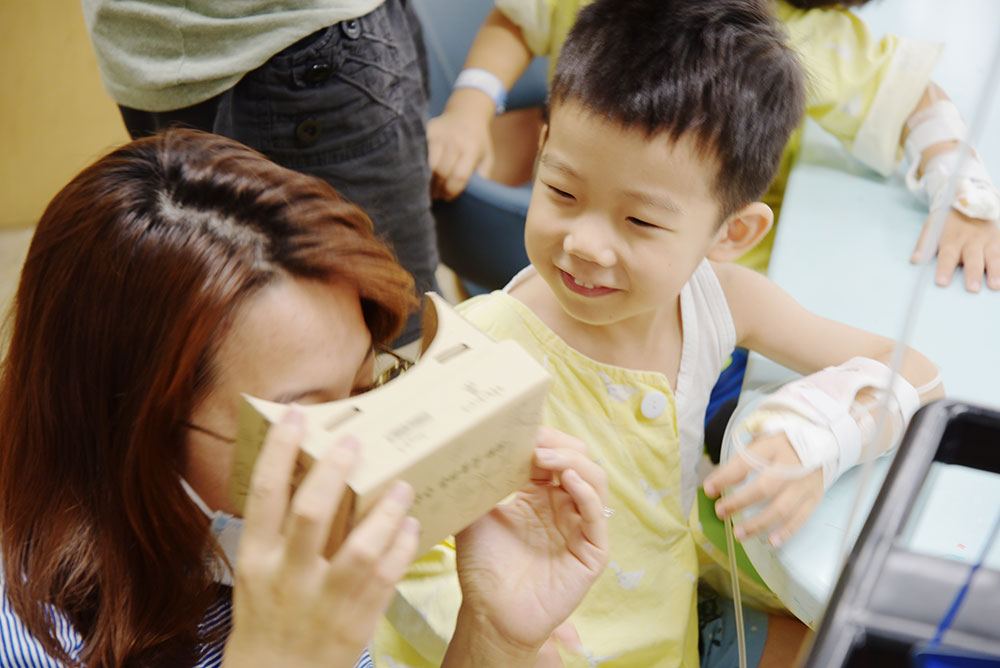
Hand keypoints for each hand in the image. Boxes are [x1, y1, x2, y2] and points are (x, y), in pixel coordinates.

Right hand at [223, 408, 418, 667]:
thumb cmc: (265, 619)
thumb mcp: (256, 573)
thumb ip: (277, 531)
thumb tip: (307, 471)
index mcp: (255, 558)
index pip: (264, 493)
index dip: (279, 450)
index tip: (297, 417)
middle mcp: (286, 576)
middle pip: (311, 511)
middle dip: (334, 471)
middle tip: (355, 441)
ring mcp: (321, 601)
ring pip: (359, 547)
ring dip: (385, 512)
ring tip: (402, 486)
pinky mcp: (354, 623)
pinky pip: (385, 579)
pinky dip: (401, 549)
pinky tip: (413, 528)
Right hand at [428, 91, 494, 200]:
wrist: (467, 113)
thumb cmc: (478, 142)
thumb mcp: (487, 158)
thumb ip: (483, 177)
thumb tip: (474, 197)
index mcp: (472, 148)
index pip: (459, 176)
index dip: (452, 191)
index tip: (448, 197)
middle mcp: (454, 140)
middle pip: (441, 172)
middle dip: (438, 188)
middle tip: (437, 196)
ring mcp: (438, 134)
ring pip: (427, 164)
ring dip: (426, 180)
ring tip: (429, 187)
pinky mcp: (426, 130)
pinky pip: (418, 153)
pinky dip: (418, 166)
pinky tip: (421, 173)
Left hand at [446, 427, 608, 664]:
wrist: (489, 612)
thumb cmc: (483, 566)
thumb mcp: (476, 513)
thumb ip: (480, 481)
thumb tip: (468, 444)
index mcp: (540, 494)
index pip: (554, 453)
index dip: (542, 438)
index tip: (519, 429)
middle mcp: (565, 506)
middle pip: (578, 459)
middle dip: (558, 444)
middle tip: (532, 442)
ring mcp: (581, 527)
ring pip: (594, 479)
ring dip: (572, 461)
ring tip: (545, 456)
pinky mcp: (593, 551)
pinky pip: (597, 514)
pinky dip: (585, 491)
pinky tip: (566, 479)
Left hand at [703, 432, 823, 547]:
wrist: (822, 442)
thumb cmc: (781, 445)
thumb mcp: (760, 442)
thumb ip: (740, 461)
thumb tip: (717, 482)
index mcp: (773, 446)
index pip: (746, 463)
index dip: (726, 477)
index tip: (709, 488)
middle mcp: (791, 465)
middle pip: (764, 488)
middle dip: (740, 502)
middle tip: (720, 512)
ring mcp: (804, 483)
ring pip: (782, 508)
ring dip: (758, 523)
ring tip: (739, 534)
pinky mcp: (815, 496)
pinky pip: (801, 518)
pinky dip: (787, 531)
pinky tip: (772, 541)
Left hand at [911, 208, 999, 291]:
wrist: (970, 199)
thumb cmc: (948, 220)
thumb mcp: (933, 227)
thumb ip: (924, 244)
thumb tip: (914, 261)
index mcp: (952, 239)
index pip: (947, 256)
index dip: (944, 268)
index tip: (942, 282)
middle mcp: (971, 240)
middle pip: (972, 258)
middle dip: (972, 274)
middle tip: (972, 289)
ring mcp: (988, 239)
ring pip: (993, 256)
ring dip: (995, 271)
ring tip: (994, 286)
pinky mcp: (999, 239)